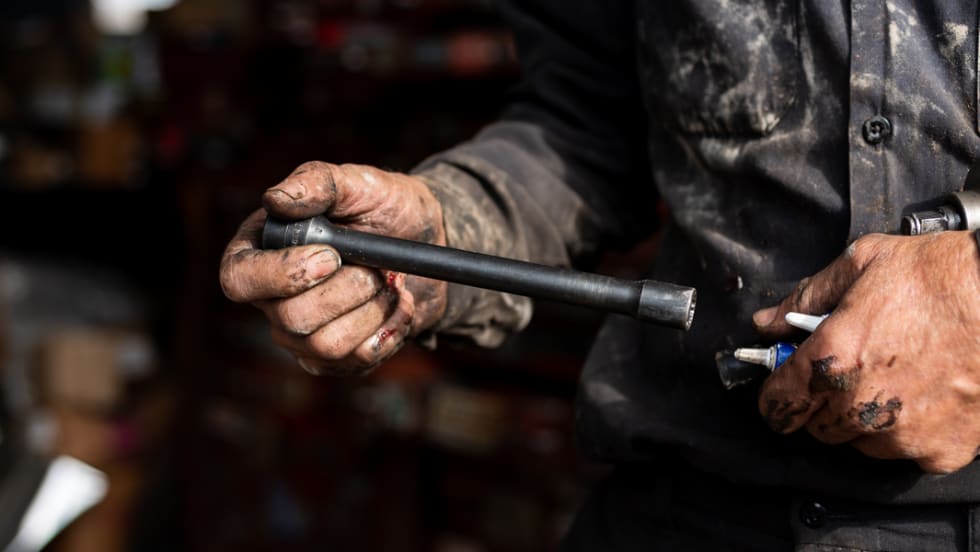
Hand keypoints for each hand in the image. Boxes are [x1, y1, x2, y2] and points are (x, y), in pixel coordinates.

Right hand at [220, 161, 447, 374]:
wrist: (426, 242)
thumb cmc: (382, 207)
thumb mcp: (354, 183)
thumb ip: (317, 182)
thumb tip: (276, 199)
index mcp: (260, 250)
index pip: (238, 280)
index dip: (282, 275)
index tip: (331, 256)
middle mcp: (272, 299)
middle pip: (292, 318)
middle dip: (349, 290)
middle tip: (378, 266)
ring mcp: (300, 334)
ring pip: (327, 345)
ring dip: (374, 309)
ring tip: (392, 282)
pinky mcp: (335, 358)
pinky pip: (357, 360)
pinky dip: (391, 329)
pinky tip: (400, 304)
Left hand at [753, 231, 979, 472]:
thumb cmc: (939, 276)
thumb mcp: (860, 264)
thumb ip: (805, 298)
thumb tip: (767, 322)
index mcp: (831, 361)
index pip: (776, 406)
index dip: (779, 394)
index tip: (789, 385)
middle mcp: (860, 406)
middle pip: (816, 427)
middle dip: (824, 402)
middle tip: (851, 369)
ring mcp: (901, 434)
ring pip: (858, 443)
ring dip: (864, 420)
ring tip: (893, 378)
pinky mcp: (941, 450)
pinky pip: (905, 453)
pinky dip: (909, 432)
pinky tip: (924, 396)